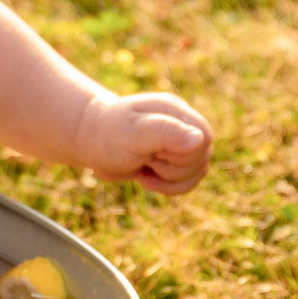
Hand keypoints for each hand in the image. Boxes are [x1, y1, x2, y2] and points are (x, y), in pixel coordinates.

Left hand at [86, 92, 213, 194]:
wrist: (92, 142)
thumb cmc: (109, 134)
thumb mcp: (133, 132)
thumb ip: (165, 133)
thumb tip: (199, 140)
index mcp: (176, 111)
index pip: (204, 137)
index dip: (182, 154)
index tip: (153, 152)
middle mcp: (183, 125)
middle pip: (202, 158)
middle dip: (171, 168)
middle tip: (145, 157)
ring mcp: (182, 143)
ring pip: (198, 172)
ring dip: (168, 179)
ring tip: (144, 166)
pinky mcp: (177, 160)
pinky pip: (189, 182)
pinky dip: (169, 187)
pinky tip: (147, 178)